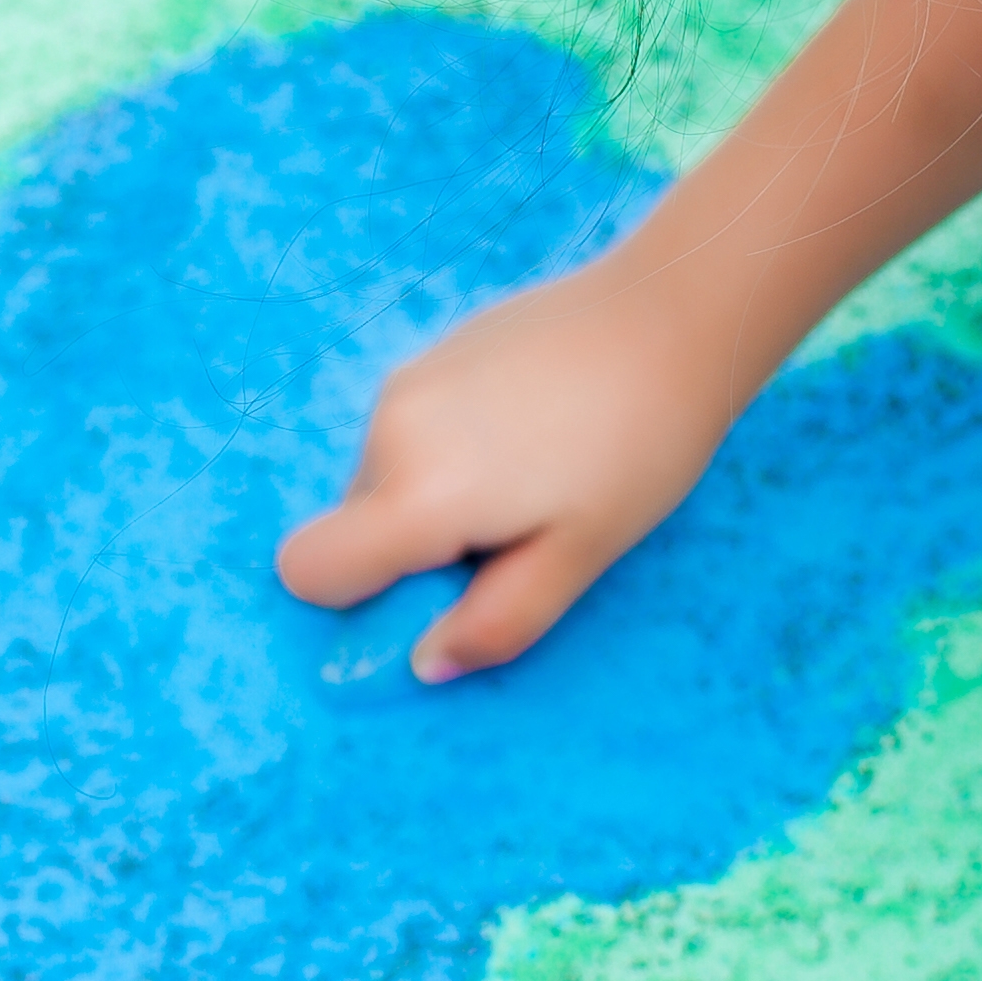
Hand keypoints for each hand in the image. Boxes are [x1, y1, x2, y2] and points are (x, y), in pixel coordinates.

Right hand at [276, 258, 762, 678]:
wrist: (672, 316)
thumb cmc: (638, 449)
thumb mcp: (578, 557)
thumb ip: (497, 622)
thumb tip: (427, 664)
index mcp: (418, 493)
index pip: (309, 570)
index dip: (362, 600)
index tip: (446, 587)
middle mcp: (391, 430)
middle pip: (354, 526)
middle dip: (417, 549)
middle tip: (518, 529)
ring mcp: (407, 381)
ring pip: (385, 478)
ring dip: (436, 498)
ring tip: (535, 473)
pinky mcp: (433, 353)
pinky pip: (412, 431)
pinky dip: (451, 451)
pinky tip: (534, 427)